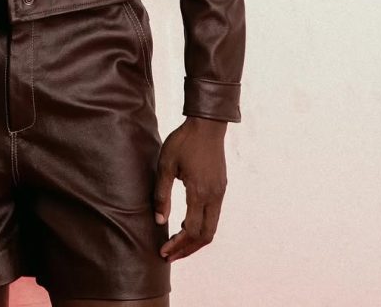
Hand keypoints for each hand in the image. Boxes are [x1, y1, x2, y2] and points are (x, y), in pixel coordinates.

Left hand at [153, 115, 227, 261]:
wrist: (207, 125)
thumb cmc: (184, 142)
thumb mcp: (166, 165)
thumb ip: (162, 193)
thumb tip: (159, 220)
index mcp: (199, 193)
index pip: (191, 231)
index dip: (177, 244)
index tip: (163, 250)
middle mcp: (213, 197)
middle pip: (205, 236)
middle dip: (187, 249)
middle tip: (169, 254)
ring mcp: (220, 193)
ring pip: (212, 227)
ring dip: (195, 239)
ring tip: (177, 243)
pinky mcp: (221, 187)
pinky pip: (213, 215)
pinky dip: (201, 226)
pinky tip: (187, 223)